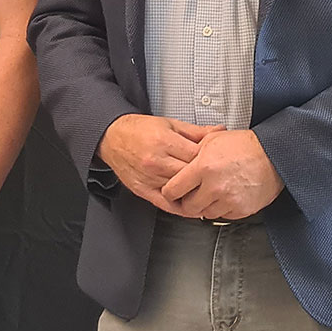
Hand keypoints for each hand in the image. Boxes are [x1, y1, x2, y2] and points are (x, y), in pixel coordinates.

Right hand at [99, 114, 213, 212]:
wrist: (112, 137)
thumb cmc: (139, 130)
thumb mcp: (170, 123)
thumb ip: (196, 131)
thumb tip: (219, 131)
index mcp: (164, 141)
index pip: (197, 156)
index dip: (210, 159)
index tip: (216, 160)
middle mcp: (156, 161)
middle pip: (191, 175)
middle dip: (204, 176)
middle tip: (214, 176)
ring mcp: (149, 178)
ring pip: (181, 191)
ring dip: (196, 192)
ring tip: (207, 190)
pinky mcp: (143, 190)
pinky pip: (167, 204)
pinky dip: (182, 207)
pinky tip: (192, 205)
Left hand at [159, 128, 283, 220]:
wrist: (273, 154)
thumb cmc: (244, 146)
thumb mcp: (211, 140)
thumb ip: (191, 154)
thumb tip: (176, 162)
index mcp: (203, 168)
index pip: (172, 190)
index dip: (170, 191)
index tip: (172, 191)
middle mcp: (214, 186)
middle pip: (187, 207)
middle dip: (187, 201)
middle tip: (191, 194)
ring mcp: (228, 199)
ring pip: (205, 213)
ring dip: (205, 205)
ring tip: (212, 192)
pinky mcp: (241, 209)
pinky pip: (223, 215)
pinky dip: (222, 208)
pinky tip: (225, 195)